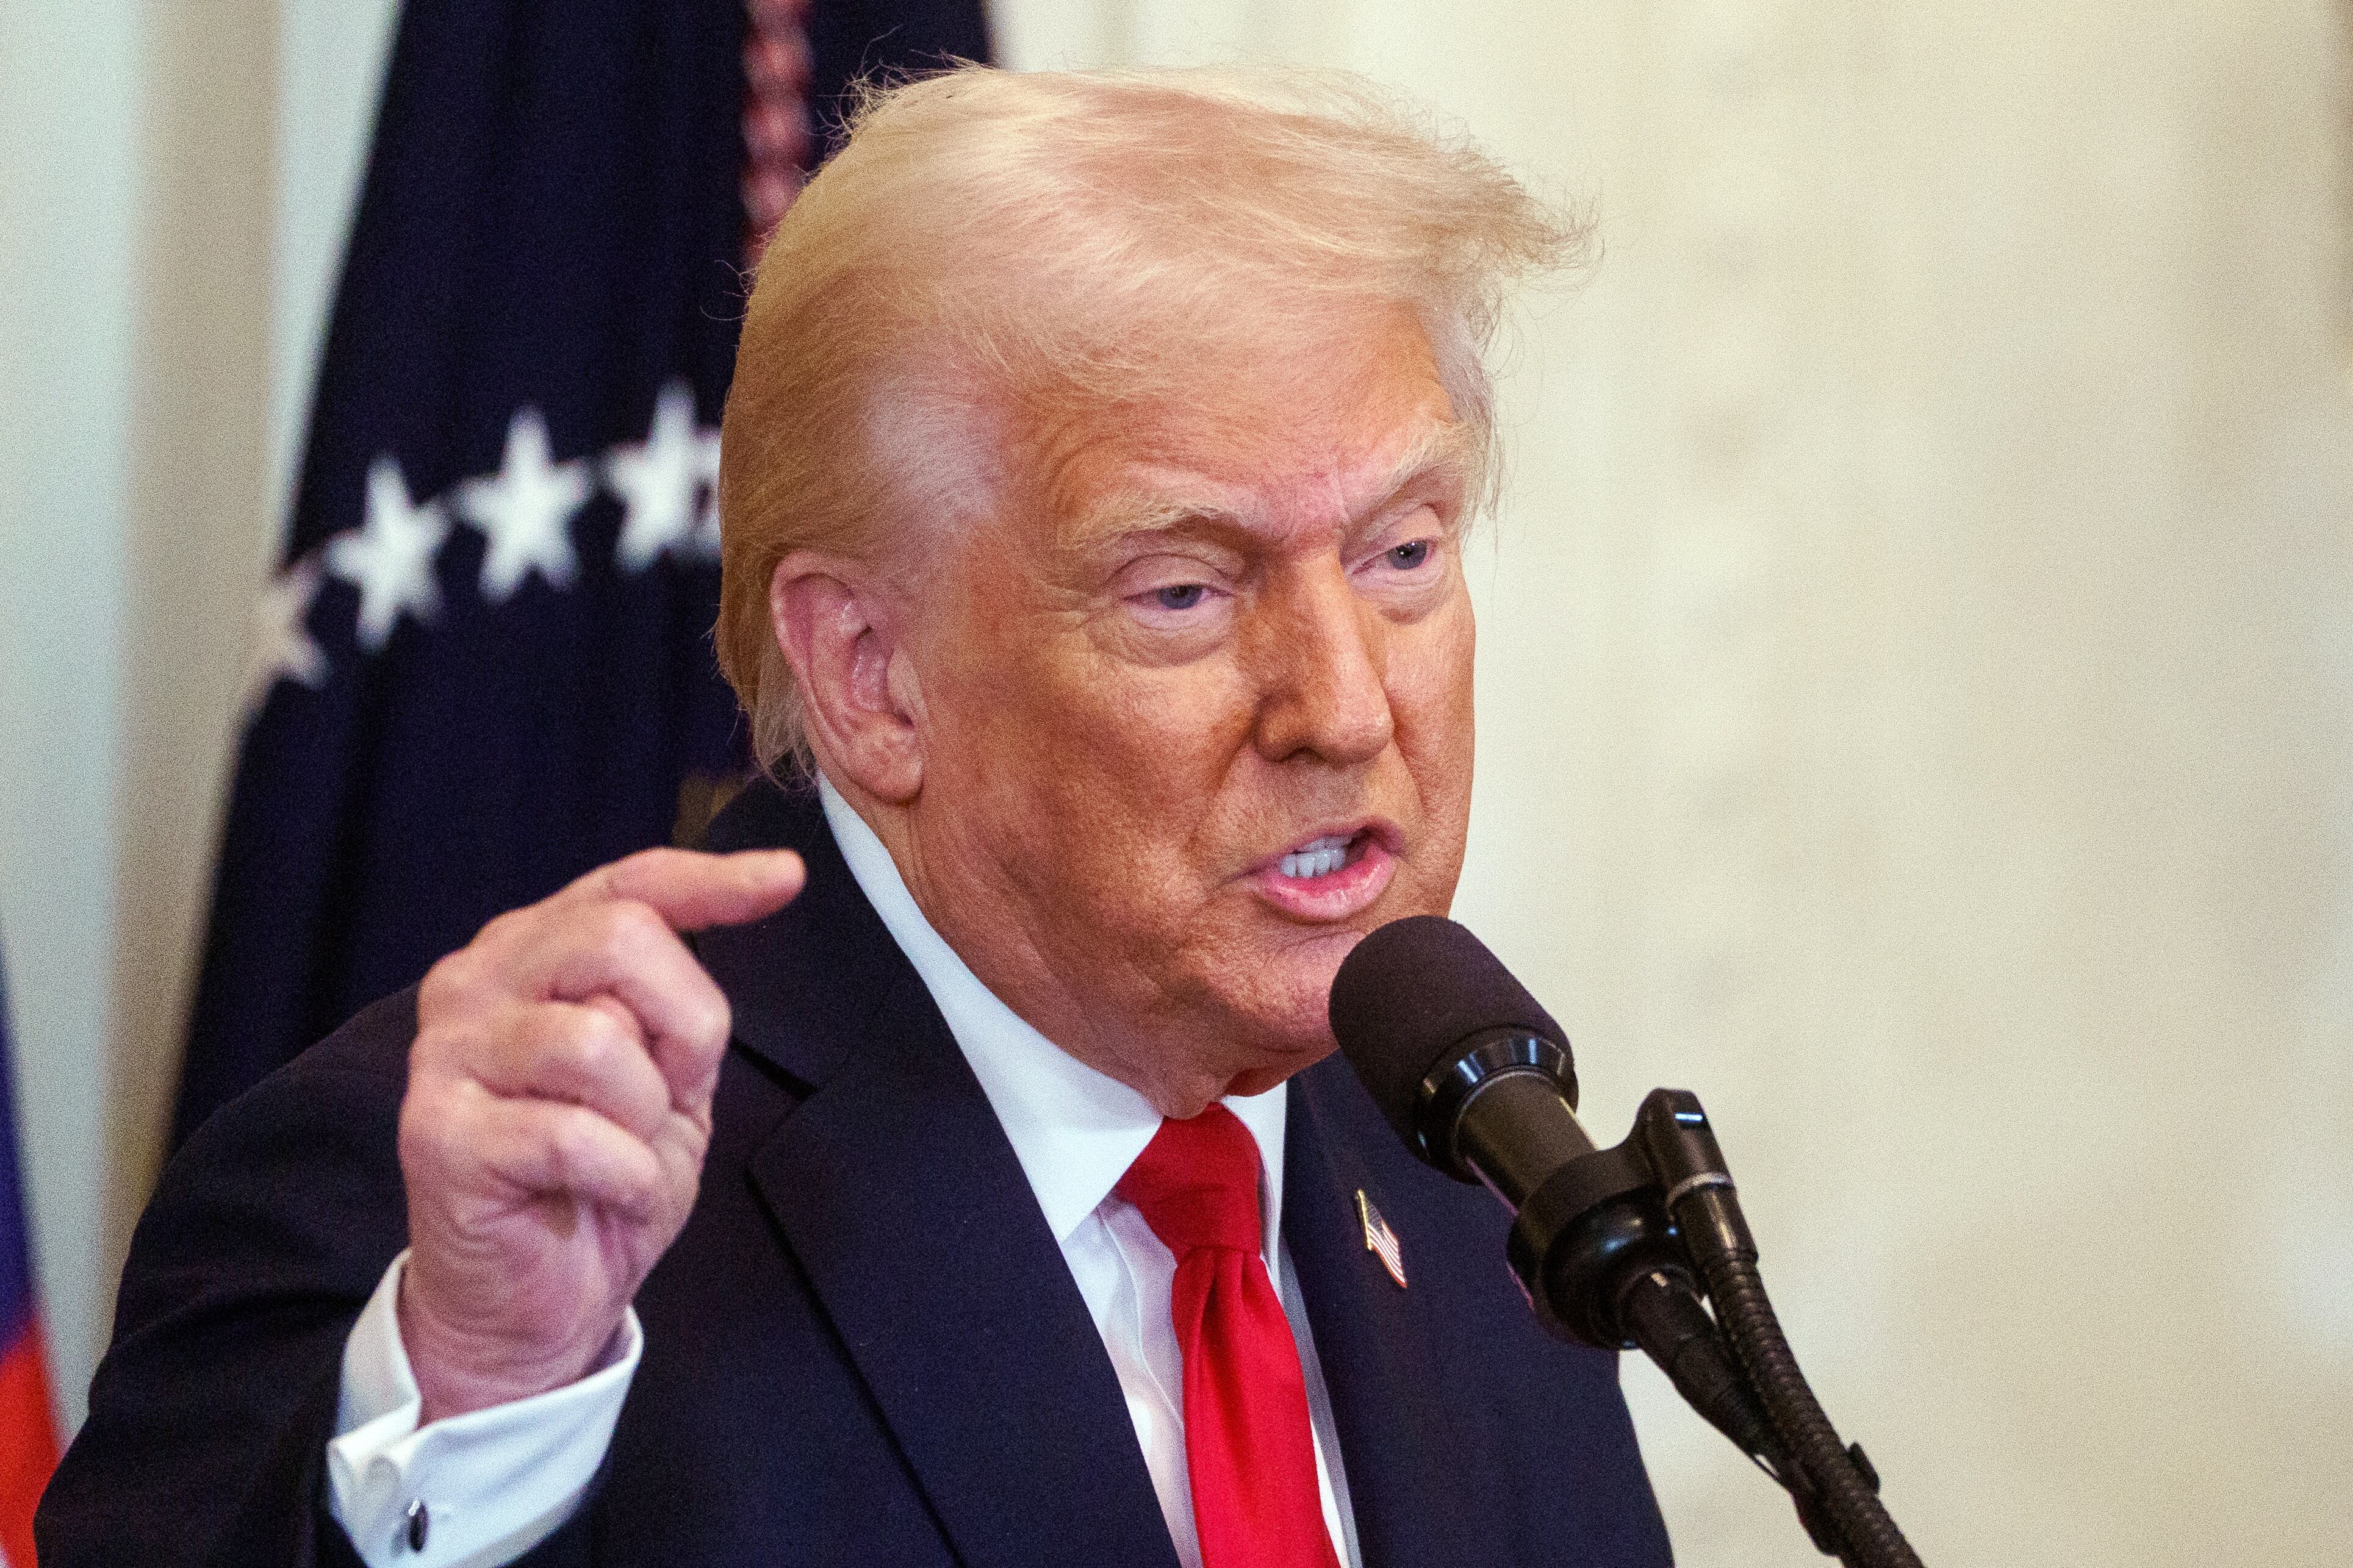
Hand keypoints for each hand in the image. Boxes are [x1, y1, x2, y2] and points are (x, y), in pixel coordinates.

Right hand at [396, 846, 804, 1421]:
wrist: (535, 1305)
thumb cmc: (605, 1178)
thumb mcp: (669, 1077)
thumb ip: (686, 997)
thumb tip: (775, 877)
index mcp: (533, 950)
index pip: (630, 883)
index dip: (712, 878)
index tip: (787, 877)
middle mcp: (476, 980)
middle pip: (619, 937)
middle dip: (683, 1025)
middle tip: (671, 1096)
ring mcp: (447, 1052)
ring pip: (597, 1040)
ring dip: (645, 1117)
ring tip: (625, 1155)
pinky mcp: (435, 1131)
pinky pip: (573, 1134)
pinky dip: (625, 1177)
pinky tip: (611, 1198)